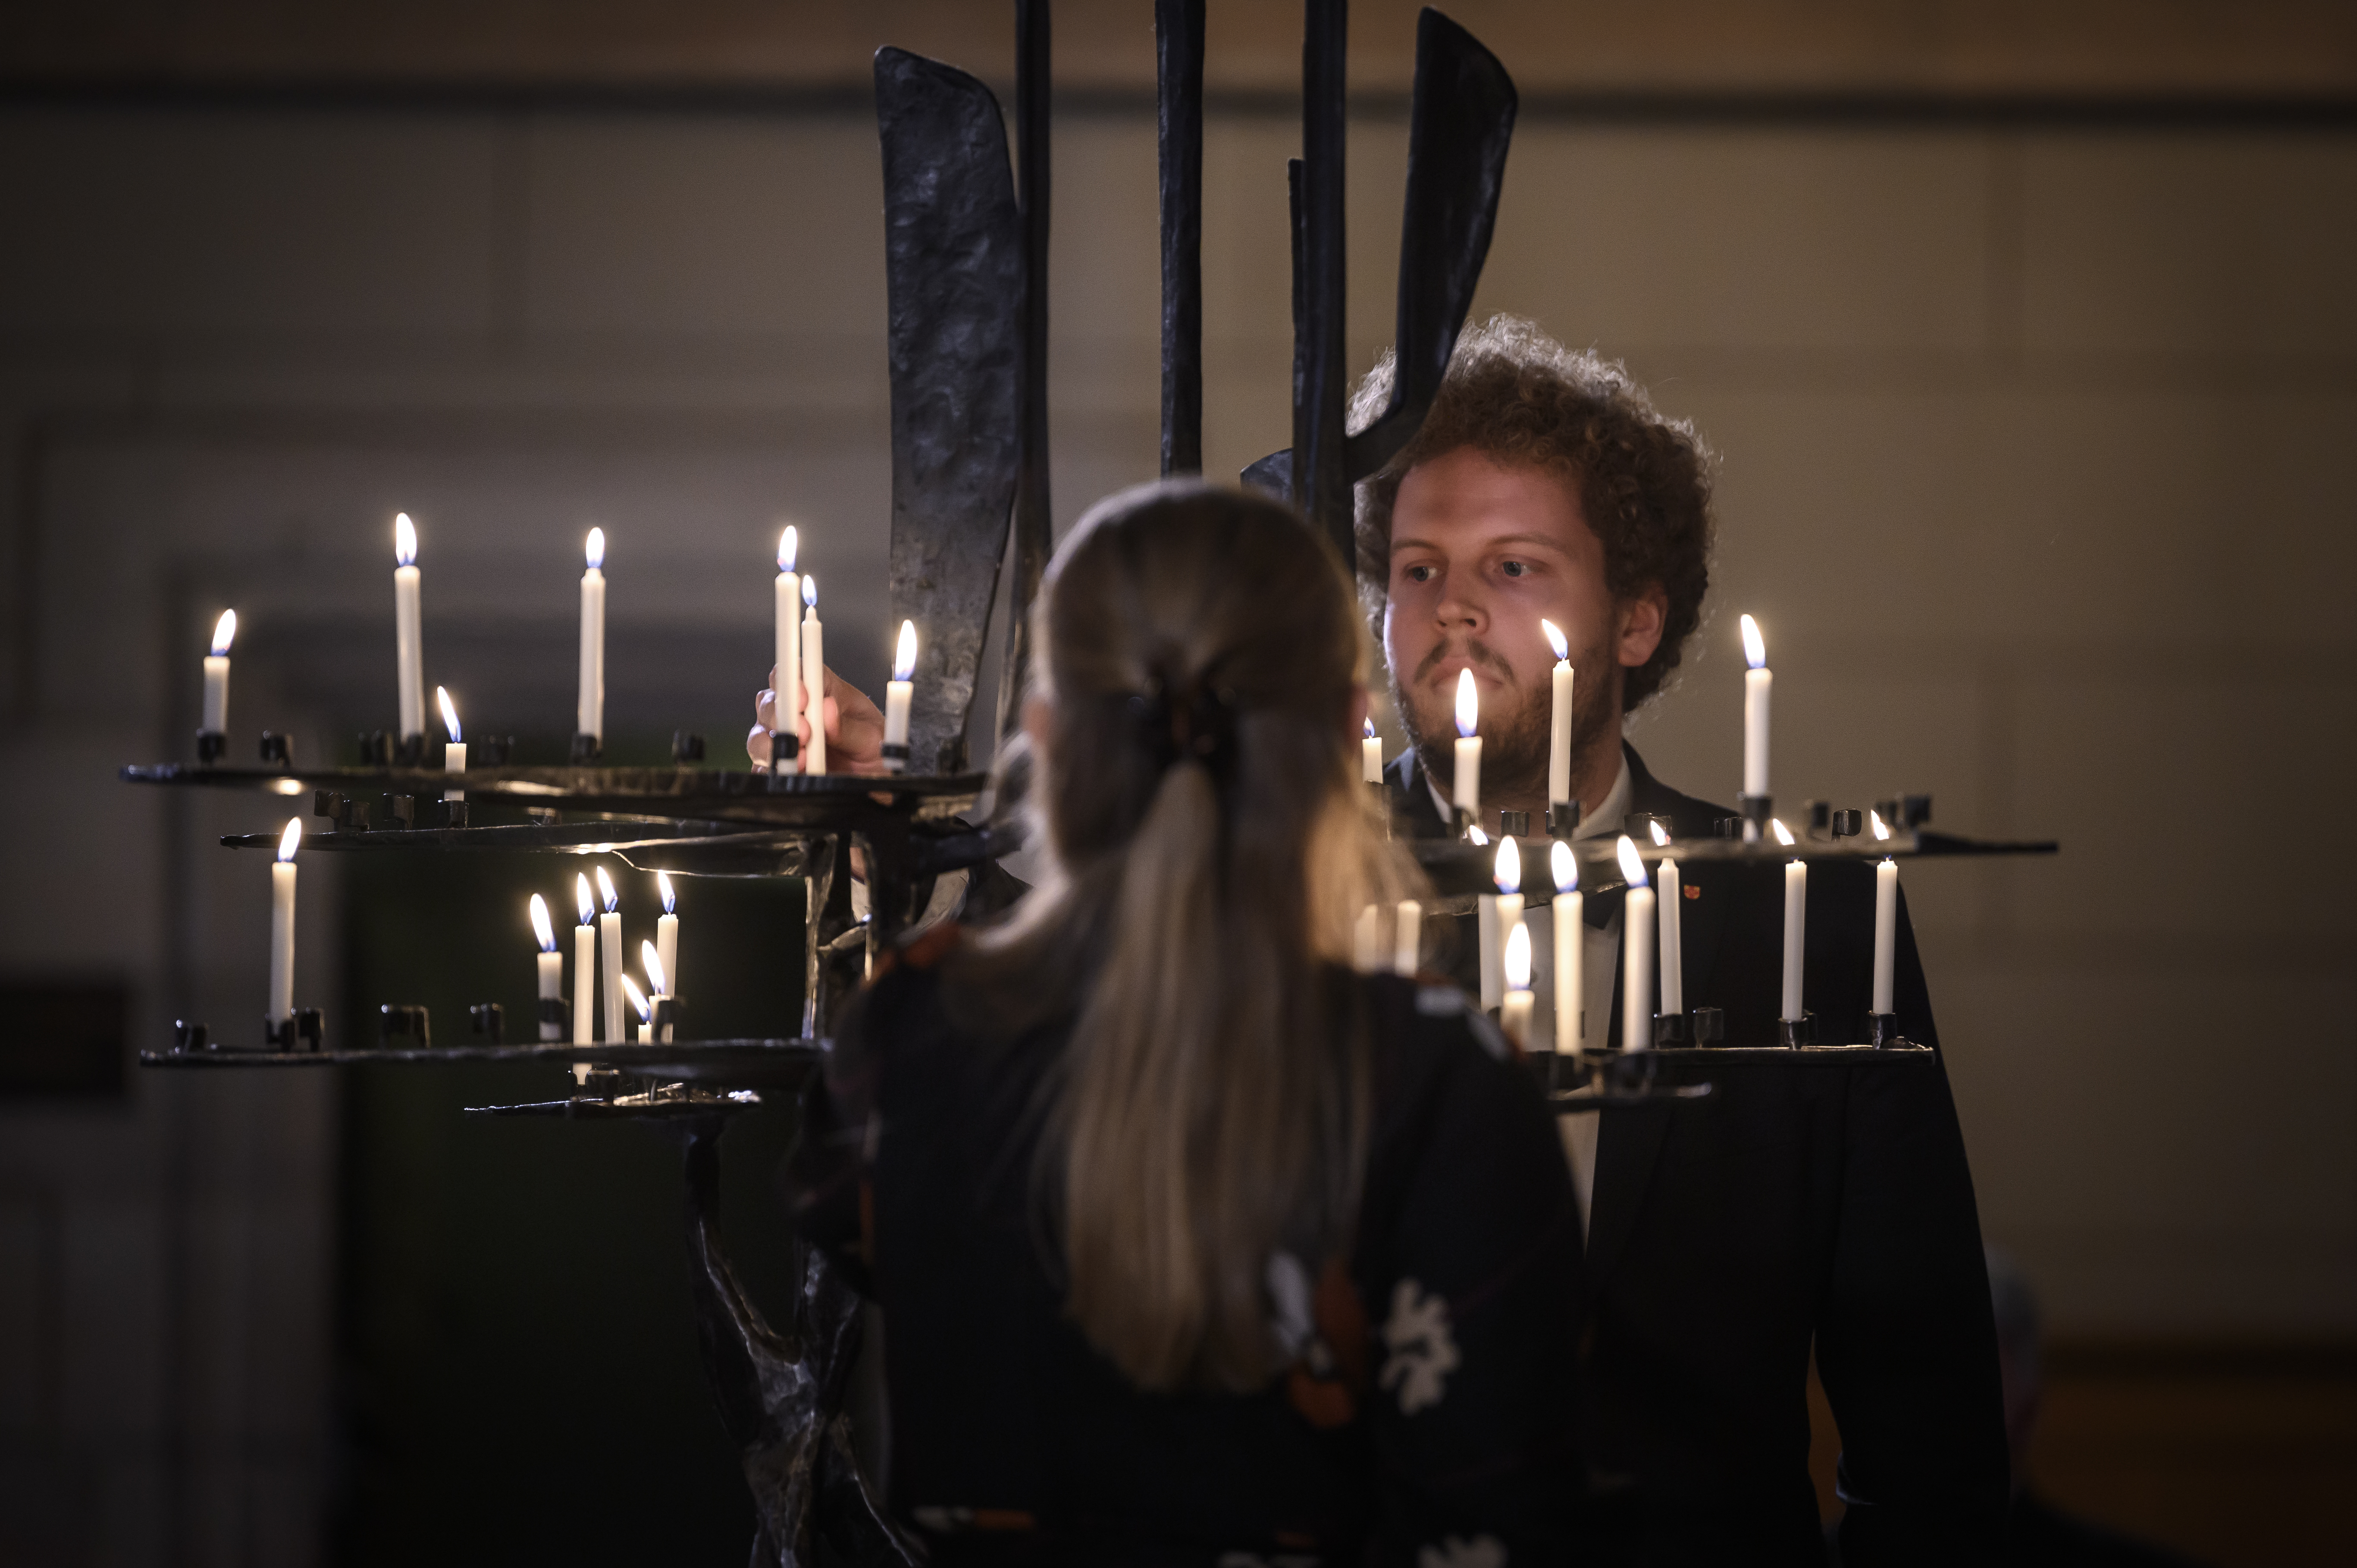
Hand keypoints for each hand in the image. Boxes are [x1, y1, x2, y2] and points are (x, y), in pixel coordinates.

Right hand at [748, 663, 888, 776]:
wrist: (877, 781)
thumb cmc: (876, 750)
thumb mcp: (875, 738)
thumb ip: (850, 727)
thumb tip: (827, 711)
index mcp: (824, 692)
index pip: (797, 671)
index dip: (793, 679)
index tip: (805, 697)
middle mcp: (797, 713)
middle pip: (770, 701)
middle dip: (781, 715)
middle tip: (806, 733)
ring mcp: (784, 740)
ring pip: (759, 734)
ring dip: (773, 745)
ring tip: (801, 760)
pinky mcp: (778, 768)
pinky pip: (761, 769)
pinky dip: (771, 772)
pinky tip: (792, 774)